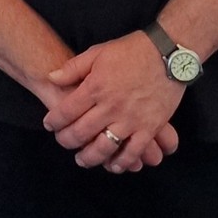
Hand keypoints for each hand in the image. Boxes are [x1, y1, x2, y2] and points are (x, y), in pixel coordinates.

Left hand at [43, 32, 185, 172]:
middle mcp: (110, 107)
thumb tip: (51, 78)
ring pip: (105, 147)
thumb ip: (73, 68)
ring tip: (82, 160)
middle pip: (81, 132)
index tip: (49, 125)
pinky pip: (134, 151)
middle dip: (67, 140)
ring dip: (90, 157)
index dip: (54, 121)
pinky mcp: (150, 127)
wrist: (168, 54)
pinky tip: (113, 166)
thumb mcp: (98, 52)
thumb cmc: (131, 51)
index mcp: (95, 87)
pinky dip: (122, 162)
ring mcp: (131, 119)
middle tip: (62, 141)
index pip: (66, 111)